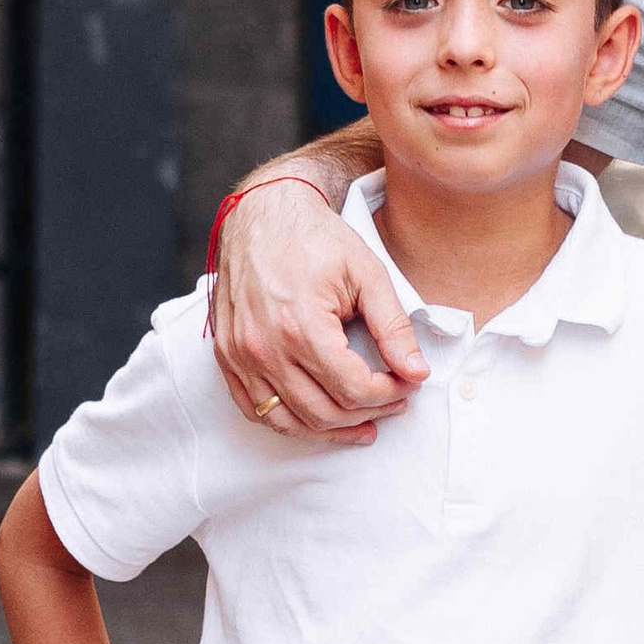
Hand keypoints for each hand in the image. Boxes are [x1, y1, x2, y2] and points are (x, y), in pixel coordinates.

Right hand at [210, 169, 427, 441]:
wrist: (262, 214)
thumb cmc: (315, 239)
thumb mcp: (367, 274)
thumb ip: (393, 327)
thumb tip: (417, 372)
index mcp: (301, 326)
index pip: (354, 389)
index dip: (389, 394)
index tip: (407, 384)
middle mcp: (264, 348)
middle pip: (324, 411)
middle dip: (368, 412)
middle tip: (393, 400)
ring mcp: (240, 355)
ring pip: (289, 421)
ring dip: (331, 429)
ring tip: (363, 423)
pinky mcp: (226, 356)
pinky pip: (256, 410)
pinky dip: (289, 422)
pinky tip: (316, 418)